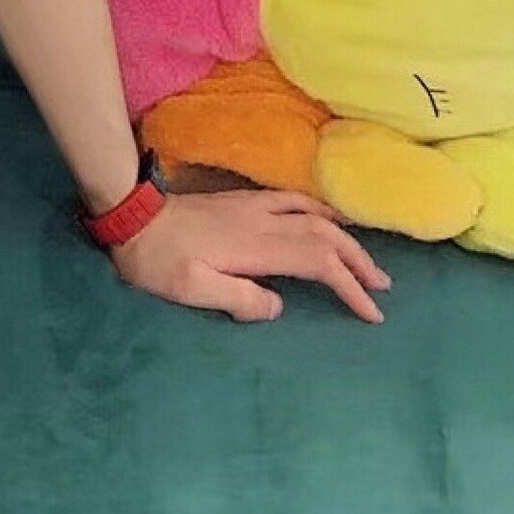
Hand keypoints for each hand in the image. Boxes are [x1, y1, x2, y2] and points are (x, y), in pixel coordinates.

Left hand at [106, 186, 390, 322]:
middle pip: (327, 239)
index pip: (319, 264)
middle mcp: (266, 222)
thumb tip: (278, 307)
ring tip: (366, 260)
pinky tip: (329, 219)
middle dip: (359, 264)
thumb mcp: (191, 289)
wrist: (131, 217)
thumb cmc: (157, 260)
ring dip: (346, 239)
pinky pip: (296, 201)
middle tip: (382, 288)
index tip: (370, 312)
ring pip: (317, 218)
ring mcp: (256, 207)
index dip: (349, 287)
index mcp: (258, 247)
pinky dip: (322, 211)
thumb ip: (238, 298)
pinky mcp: (244, 201)